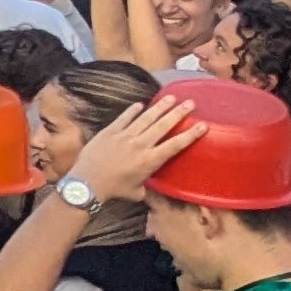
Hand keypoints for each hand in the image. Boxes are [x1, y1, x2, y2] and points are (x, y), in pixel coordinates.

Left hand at [69, 92, 215, 200]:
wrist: (87, 182)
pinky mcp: (110, 131)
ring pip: (146, 118)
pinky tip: (141, 104)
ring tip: (171, 98)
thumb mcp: (137, 192)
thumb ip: (147, 187)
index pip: (176, 145)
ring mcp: (125, 136)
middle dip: (178, 113)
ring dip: (160, 107)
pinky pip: (124, 118)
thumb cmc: (113, 190)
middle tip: (190, 103)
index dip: (190, 134)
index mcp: (150, 160)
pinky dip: (132, 110)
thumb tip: (150, 187)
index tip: (203, 125)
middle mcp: (140, 145)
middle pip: (163, 125)